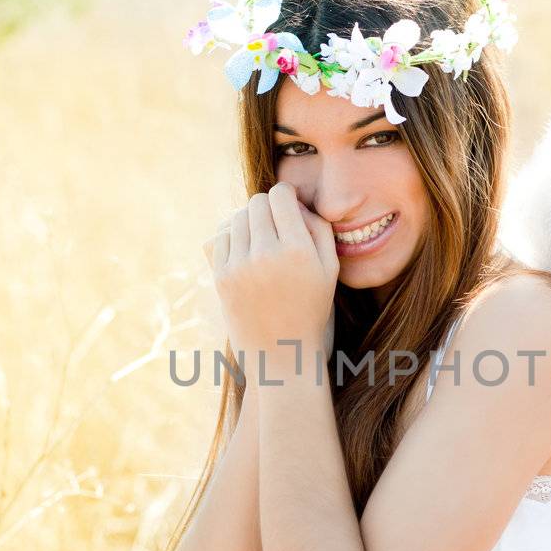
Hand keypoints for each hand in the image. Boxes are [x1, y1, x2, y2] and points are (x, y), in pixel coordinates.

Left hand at [203, 183, 338, 376]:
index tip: (288, 206)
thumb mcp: (330, 270)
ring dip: (249, 222)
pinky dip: (233, 238)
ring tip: (262, 239)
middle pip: (256, 203)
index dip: (285, 196)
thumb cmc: (311, 309)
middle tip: (276, 224)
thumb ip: (318, 228)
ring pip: (236, 218)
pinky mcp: (221, 277)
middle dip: (266, 207)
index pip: (280, 195)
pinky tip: (247, 252)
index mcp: (298, 251)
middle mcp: (267, 255)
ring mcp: (240, 266)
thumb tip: (293, 200)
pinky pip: (221, 237)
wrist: (281, 355)